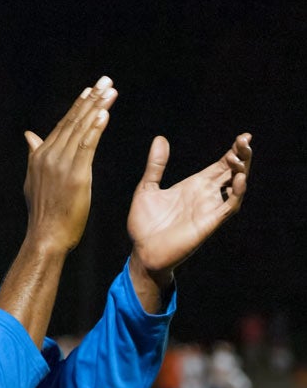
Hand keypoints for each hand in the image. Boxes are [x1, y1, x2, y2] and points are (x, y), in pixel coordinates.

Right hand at [23, 76, 117, 253]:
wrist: (46, 235)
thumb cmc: (44, 212)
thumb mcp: (33, 179)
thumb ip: (34, 154)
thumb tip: (30, 135)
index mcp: (40, 155)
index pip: (62, 125)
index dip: (78, 106)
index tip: (89, 90)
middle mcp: (49, 155)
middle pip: (73, 121)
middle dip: (91, 99)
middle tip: (105, 81)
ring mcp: (61, 164)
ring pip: (82, 129)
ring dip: (97, 107)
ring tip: (110, 91)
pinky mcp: (76, 174)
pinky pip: (87, 146)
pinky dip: (96, 128)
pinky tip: (104, 113)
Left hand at [128, 133, 252, 284]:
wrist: (142, 251)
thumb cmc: (144, 223)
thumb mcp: (147, 188)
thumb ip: (156, 165)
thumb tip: (160, 138)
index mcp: (193, 186)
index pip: (220, 165)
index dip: (233, 151)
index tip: (244, 136)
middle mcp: (205, 196)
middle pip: (231, 172)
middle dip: (241, 156)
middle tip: (245, 139)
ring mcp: (209, 209)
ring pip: (235, 187)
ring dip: (241, 171)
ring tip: (240, 155)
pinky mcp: (209, 223)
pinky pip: (228, 206)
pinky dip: (236, 193)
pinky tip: (238, 178)